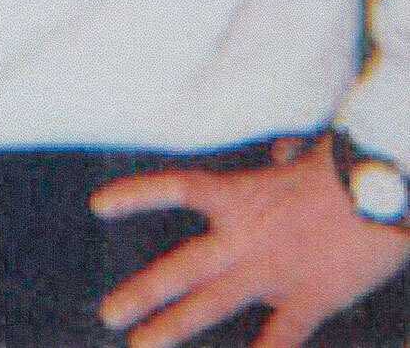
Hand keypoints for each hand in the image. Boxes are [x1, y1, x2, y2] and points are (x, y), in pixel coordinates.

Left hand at [91, 135, 409, 346]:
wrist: (382, 189)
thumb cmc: (345, 171)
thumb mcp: (302, 160)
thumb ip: (281, 161)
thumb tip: (280, 152)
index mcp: (238, 198)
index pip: (174, 188)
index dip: (135, 195)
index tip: (98, 205)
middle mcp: (244, 237)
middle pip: (181, 267)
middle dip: (142, 293)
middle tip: (107, 314)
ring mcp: (273, 271)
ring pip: (212, 303)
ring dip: (174, 326)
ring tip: (139, 346)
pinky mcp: (311, 297)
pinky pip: (281, 334)